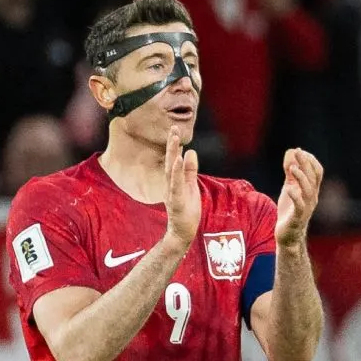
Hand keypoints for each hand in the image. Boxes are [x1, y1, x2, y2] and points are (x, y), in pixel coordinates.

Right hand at [163, 126, 200, 245]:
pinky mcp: (176, 201)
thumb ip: (190, 170)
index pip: (173, 159)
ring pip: (171, 171)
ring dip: (172, 154)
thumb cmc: (186, 209)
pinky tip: (177, 161)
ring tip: (175, 140)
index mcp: (174, 180)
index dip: (174, 144)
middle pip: (170, 161)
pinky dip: (176, 173)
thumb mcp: (190, 186)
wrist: (182, 232)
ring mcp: (172, 192)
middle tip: (173, 128)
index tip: (175, 129)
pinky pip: (175, 185)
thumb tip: (191, 152)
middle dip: (171, 144)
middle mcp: (170, 184)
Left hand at [276, 148, 323, 246]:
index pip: (317, 172)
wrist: (288, 236)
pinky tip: (289, 188)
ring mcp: (306, 208)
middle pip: (313, 178)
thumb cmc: (290, 211)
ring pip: (308, 190)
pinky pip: (300, 206)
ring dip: (301, 177)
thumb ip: (291, 174)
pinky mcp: (298, 217)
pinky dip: (295, 196)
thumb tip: (291, 154)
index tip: (299, 151)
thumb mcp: (290, 188)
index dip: (310, 160)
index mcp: (311, 190)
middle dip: (306, 164)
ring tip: (292, 168)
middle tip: (298, 151)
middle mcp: (312, 198)